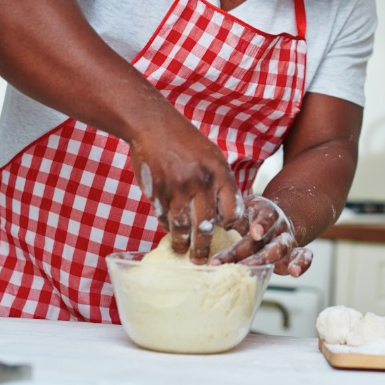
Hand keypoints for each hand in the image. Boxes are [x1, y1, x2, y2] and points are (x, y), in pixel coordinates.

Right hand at [129, 112, 242, 264]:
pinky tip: (169, 231)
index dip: (230, 226)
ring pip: (182, 226)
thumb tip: (229, 214)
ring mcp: (177, 187)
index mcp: (219, 172)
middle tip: (202, 260)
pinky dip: (166, 227)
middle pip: (206, 225)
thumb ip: (221, 183)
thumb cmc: (187, 142)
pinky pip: (163, 217)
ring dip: (182, 244)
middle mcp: (200, 181)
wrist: (153, 125)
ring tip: (183, 252)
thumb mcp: (212, 156)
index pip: (232, 209)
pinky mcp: (157, 191)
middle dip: (204, 247)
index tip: (226, 234)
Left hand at [210, 195, 312, 276]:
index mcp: (266, 213)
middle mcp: (278, 226)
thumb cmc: (250, 216)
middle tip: (235, 264)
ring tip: (249, 271)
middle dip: (251, 253)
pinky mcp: (292, 253)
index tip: (254, 233)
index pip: (265, 217)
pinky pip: (304, 257)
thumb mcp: (240, 209)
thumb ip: (225, 215)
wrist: (274, 216)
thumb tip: (196, 224)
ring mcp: (286, 240)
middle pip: (269, 239)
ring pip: (282, 249)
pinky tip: (295, 272)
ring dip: (265, 261)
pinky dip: (302, 264)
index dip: (261, 224)